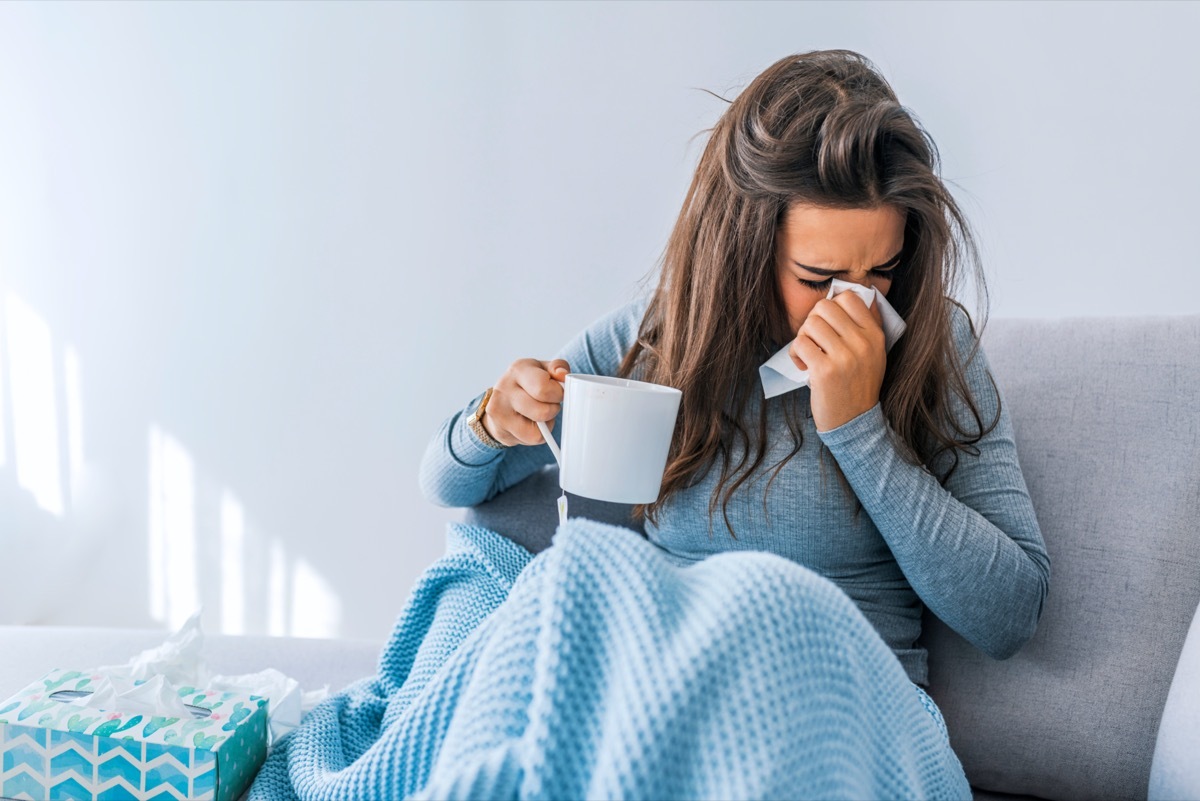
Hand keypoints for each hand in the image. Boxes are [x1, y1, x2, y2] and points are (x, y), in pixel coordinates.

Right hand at [482, 359, 569, 446]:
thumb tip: (562, 374)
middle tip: (550, 404)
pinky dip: (537, 435)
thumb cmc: (529, 382)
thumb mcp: (544, 369)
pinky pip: (531, 440)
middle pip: (543, 412)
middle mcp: (504, 388)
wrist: (502, 399)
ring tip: (539, 414)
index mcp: (518, 370)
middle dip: (553, 410)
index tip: (558, 392)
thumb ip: (558, 367)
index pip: (543, 387)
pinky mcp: (499, 430)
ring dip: (546, 425)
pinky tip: (531, 424)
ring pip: (537, 431)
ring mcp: (499, 411)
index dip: (558, 394)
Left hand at [789, 290, 885, 431]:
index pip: (849, 298)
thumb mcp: (875, 354)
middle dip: (813, 321)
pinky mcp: (824, 371)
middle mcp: (862, 343)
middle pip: (824, 307)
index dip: (832, 307)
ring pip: (810, 323)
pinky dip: (795, 354)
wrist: (854, 421)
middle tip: (815, 340)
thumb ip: (869, 325)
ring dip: (803, 337)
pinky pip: (800, 343)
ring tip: (809, 354)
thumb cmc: (859, 384)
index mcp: (875, 335)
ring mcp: (844, 357)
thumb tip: (866, 294)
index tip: (829, 324)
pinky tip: (804, 365)